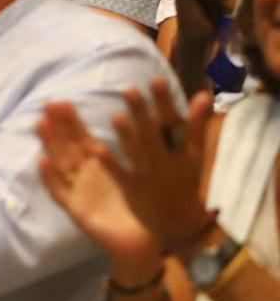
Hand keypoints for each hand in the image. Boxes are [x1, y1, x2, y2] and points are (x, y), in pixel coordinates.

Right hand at [37, 99, 160, 267]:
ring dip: (49, 144)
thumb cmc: (144, 210)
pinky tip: (43, 162)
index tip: (64, 101)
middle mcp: (85, 176)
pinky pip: (60, 192)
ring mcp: (78, 191)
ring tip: (40, 123)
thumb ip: (141, 153)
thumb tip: (140, 126)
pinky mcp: (76, 210)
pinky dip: (49, 178)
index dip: (72, 121)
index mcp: (100, 166)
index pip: (81, 138)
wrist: (142, 244)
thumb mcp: (144, 177)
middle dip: (58, 125)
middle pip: (67, 146)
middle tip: (49, 103)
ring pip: (59, 162)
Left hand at [104, 79, 215, 250]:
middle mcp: (167, 161)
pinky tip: (97, 148)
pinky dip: (111, 162)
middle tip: (130, 89)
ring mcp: (149, 175)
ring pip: (137, 153)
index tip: (156, 80)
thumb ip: (196, 124)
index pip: (174, 122)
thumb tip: (202, 94)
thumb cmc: (184, 179)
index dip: (165, 103)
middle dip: (142, 113)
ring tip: (116, 115)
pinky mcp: (133, 188)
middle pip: (153, 135)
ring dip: (127, 135)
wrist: (177, 221)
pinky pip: (121, 174)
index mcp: (183, 151)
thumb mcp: (195, 153)